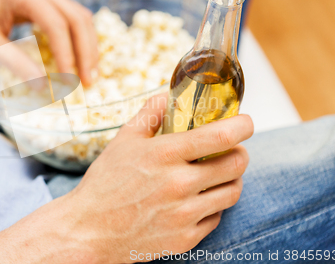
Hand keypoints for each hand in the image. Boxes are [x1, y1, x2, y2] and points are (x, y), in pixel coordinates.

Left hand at [0, 0, 98, 85]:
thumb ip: (15, 63)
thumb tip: (43, 86)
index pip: (57, 24)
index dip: (67, 54)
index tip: (69, 80)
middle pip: (77, 19)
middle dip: (86, 52)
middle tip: (89, 81)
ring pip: (80, 17)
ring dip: (87, 46)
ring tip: (89, 74)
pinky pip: (71, 17)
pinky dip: (79, 39)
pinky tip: (80, 59)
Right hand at [60, 94, 253, 261]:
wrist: (89, 229)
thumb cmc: (105, 183)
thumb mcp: (123, 140)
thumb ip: (149, 115)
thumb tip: (167, 96)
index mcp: (164, 155)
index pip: (219, 137)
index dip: (241, 126)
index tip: (245, 122)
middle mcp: (178, 185)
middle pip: (236, 164)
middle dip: (239, 152)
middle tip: (230, 150)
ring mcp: (183, 214)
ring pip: (232, 192)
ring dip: (231, 179)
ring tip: (217, 174)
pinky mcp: (185, 238)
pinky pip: (216, 217)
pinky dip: (212, 205)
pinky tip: (197, 199)